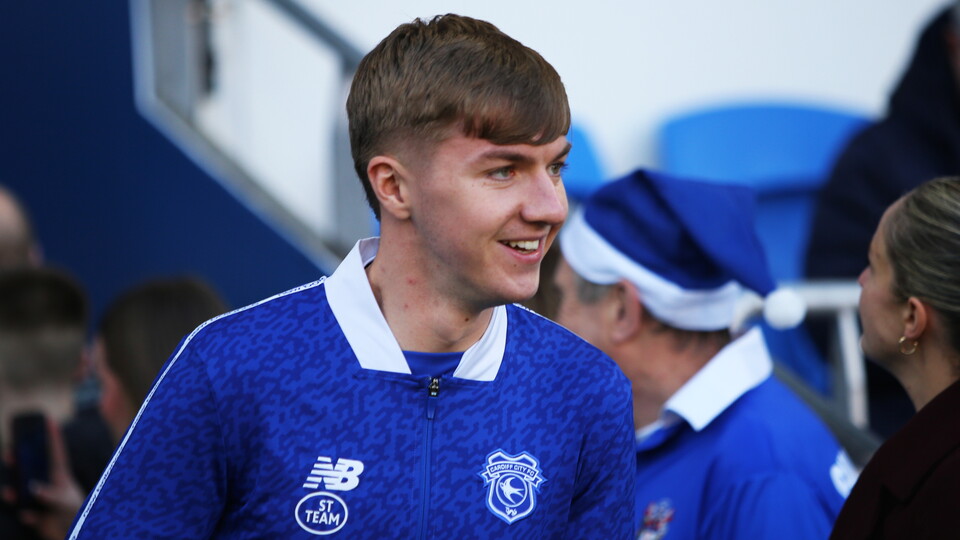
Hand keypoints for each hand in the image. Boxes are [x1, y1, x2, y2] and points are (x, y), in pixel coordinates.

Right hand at [16, 419, 84, 539]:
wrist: (73, 530)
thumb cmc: (74, 510)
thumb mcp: (65, 501)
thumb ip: (50, 494)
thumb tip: (32, 488)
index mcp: (61, 475)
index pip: (56, 452)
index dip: (53, 436)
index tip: (49, 420)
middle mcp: (48, 483)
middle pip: (32, 468)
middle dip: (21, 459)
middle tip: (11, 451)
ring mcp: (40, 497)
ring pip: (23, 488)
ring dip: (15, 488)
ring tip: (10, 490)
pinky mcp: (35, 513)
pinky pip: (26, 511)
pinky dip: (27, 514)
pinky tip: (29, 516)